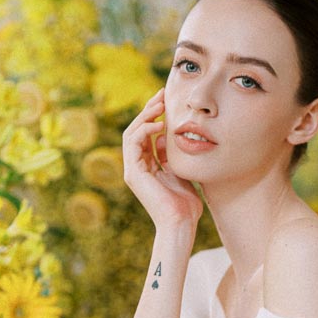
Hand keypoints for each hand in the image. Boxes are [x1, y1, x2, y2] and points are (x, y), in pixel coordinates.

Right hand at [122, 89, 204, 233]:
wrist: (181, 223)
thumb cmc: (186, 205)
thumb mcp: (182, 172)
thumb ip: (174, 156)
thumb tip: (170, 136)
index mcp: (148, 167)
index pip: (147, 135)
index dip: (155, 116)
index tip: (168, 100)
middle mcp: (137, 167)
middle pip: (137, 131)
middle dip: (149, 110)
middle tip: (162, 94)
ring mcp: (133, 171)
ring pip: (132, 134)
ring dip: (145, 117)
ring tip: (160, 105)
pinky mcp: (133, 174)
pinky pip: (133, 144)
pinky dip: (144, 131)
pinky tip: (158, 125)